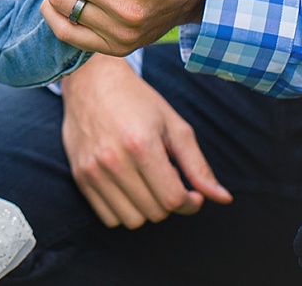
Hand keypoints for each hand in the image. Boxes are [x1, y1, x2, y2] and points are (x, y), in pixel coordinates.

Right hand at [60, 55, 232, 227]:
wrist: (90, 81)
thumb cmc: (135, 100)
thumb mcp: (174, 126)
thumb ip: (198, 165)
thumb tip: (222, 198)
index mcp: (141, 145)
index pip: (173, 199)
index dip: (191, 202)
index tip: (192, 192)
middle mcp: (113, 160)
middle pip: (155, 212)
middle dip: (169, 203)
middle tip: (167, 180)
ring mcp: (92, 170)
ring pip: (132, 220)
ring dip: (147, 209)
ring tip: (147, 184)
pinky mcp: (79, 175)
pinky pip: (108, 217)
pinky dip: (123, 210)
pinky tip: (128, 189)